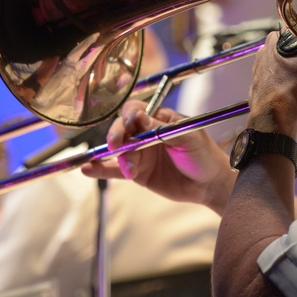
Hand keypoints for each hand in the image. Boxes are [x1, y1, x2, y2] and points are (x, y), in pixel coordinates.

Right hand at [81, 100, 234, 213]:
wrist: (209, 184)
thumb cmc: (203, 155)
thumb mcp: (187, 137)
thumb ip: (162, 129)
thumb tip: (138, 117)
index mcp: (158, 118)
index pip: (135, 111)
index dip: (129, 116)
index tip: (130, 123)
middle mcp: (145, 134)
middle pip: (121, 129)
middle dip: (116, 136)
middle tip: (116, 146)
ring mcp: (140, 153)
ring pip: (118, 152)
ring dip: (118, 159)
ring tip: (129, 170)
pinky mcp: (137, 173)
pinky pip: (115, 170)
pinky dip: (101, 170)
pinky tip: (87, 169)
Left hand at [246, 30, 296, 133]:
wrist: (275, 115)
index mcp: (288, 35)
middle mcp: (271, 44)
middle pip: (293, 37)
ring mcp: (261, 62)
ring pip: (281, 54)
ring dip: (293, 59)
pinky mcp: (257, 79)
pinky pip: (272, 71)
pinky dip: (283, 74)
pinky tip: (293, 84)